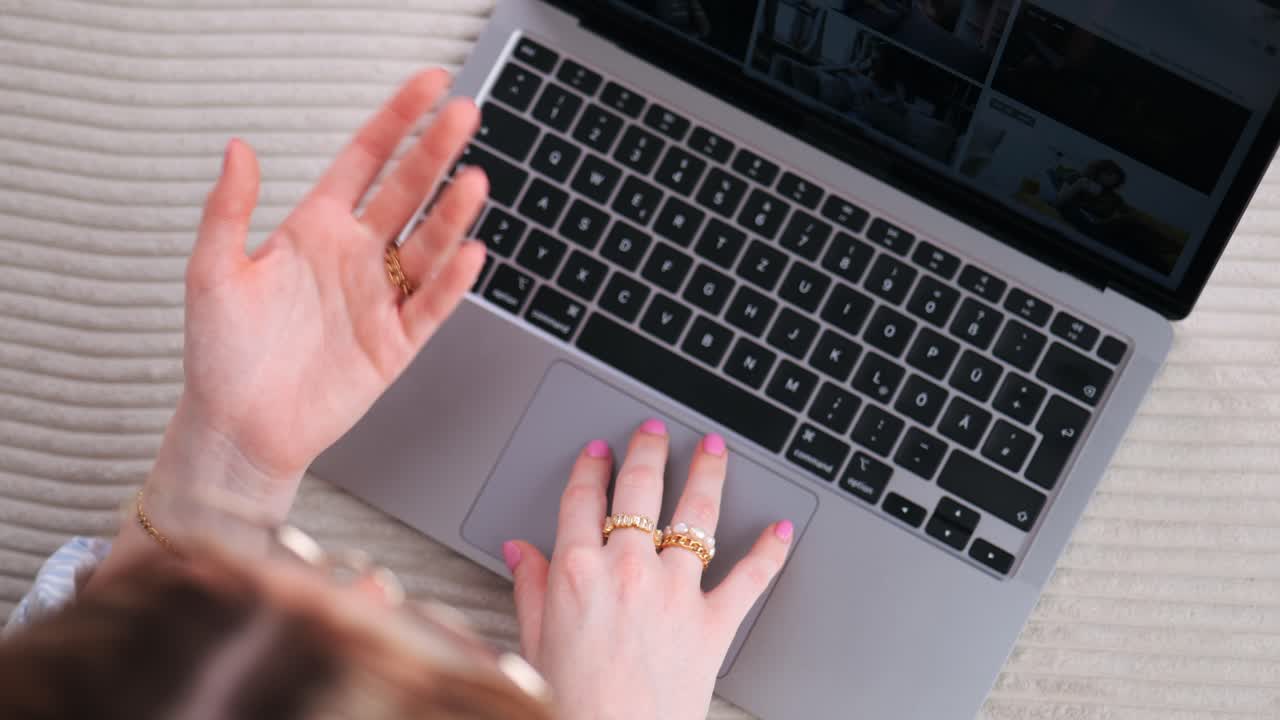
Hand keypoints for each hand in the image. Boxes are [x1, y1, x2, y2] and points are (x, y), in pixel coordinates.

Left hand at [167, 70, 486, 514]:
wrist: (237, 428)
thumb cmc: (221, 352)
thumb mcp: (211, 272)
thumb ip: (228, 210)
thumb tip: (238, 148)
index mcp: (316, 228)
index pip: (366, 161)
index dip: (397, 120)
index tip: (429, 86)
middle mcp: (356, 255)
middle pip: (408, 192)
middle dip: (436, 152)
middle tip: (465, 114)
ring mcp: (380, 297)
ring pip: (427, 245)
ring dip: (451, 213)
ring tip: (473, 181)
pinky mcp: (396, 343)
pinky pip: (431, 305)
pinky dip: (451, 281)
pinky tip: (467, 253)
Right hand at [505, 421, 793, 719]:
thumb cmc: (572, 703)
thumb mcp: (535, 641)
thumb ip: (531, 588)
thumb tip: (520, 552)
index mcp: (578, 572)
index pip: (583, 499)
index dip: (590, 467)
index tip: (597, 452)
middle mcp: (628, 570)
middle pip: (640, 490)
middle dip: (647, 451)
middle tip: (653, 430)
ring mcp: (675, 592)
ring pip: (696, 514)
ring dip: (707, 473)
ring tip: (714, 448)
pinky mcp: (713, 622)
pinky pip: (749, 577)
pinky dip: (770, 551)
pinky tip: (780, 528)